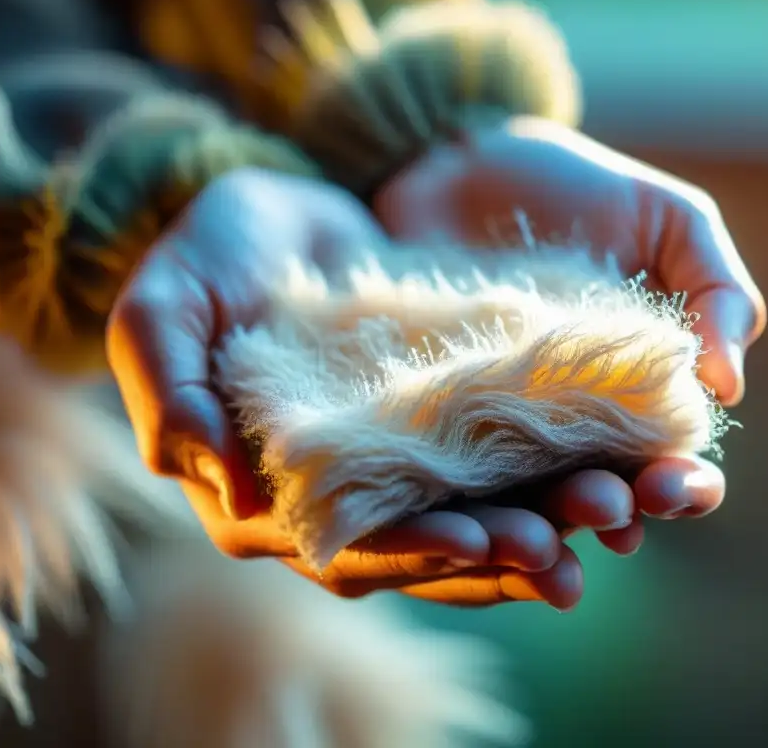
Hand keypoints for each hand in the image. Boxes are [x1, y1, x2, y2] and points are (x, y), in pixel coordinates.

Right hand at [107, 168, 601, 607]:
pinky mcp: (437, 428)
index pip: (339, 545)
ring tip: (603, 517)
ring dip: (537, 526)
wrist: (270, 212)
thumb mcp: (162, 311)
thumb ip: (172, 397)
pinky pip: (498, 464)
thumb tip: (229, 491)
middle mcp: (332, 501)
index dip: (406, 550)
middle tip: (559, 551)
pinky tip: (605, 468)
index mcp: (258, 499)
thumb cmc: (203, 259)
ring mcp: (391, 468)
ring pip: (470, 516)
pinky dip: (547, 473)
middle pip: (418, 548)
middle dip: (490, 554)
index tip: (475, 542)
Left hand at [373, 116, 766, 547]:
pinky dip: (459, 500)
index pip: (670, 458)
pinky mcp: (429, 415)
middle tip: (612, 515)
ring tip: (544, 537)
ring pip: (525, 496)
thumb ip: (716, 290)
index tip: (680, 487)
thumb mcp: (666, 219)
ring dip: (539, 523)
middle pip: (600, 491)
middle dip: (615, 511)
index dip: (682, 484)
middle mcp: (569, 422)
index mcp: (636, 389)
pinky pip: (445, 471)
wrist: (452, 159)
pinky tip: (468, 520)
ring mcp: (496, 424)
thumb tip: (728, 387)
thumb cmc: (570, 185)